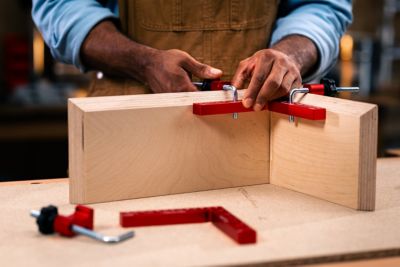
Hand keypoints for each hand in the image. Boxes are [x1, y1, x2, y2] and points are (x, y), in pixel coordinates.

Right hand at [81, 21, 221, 92]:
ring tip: (198, 87)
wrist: (147, 65)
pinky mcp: (169, 102)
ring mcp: (172, 100)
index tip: (219, 94)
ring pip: (190, 103)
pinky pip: (183, 102)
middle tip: (211, 89)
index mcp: (183, 86)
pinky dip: (189, 97)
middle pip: (198, 103)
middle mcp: (177, 96)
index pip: (203, 98)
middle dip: (206, 97)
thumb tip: (217, 74)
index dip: (213, 97)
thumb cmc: (166, 60)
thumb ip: (202, 69)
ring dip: (197, 97)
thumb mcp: (185, 60)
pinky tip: (189, 89)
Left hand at [231, 35, 317, 110]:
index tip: (246, 103)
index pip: (259, 76)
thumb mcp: (249, 64)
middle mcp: (282, 61)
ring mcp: (292, 70)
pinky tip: (272, 101)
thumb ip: (240, 75)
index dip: (252, 91)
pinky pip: (290, 93)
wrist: (284, 57)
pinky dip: (280, 99)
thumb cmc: (262, 63)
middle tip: (255, 108)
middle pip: (273, 83)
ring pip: (283, 89)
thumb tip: (234, 89)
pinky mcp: (299, 80)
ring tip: (262, 104)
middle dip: (262, 97)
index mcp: (267, 56)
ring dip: (271, 99)